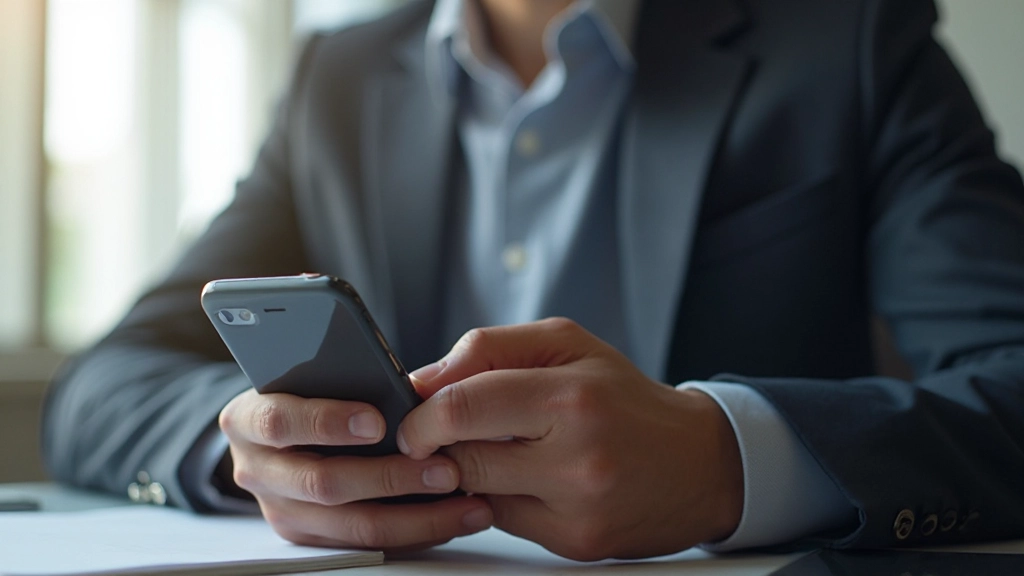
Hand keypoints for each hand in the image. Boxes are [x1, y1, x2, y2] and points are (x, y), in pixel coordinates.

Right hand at [217, 389, 492, 549]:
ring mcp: (280, 509)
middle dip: (391, 478)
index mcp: (250, 417)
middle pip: (324, 483)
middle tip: (446, 469)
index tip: (378, 421)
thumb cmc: (311, 391)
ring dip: (416, 517)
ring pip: (350, 525)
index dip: (328, 422)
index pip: (280, 421)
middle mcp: (256, 469)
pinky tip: (452, 517)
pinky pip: (365, 544)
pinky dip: (414, 533)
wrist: (282, 428)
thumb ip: (349, 376)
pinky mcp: (308, 538)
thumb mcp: (313, 372)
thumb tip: (414, 390)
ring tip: (465, 502)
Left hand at [397, 318, 742, 560]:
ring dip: (471, 471)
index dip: (421, 416)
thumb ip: (490, 349)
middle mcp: (576, 458)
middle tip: (441, 434)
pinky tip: (529, 477)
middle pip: (463, 458)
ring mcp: (576, 508)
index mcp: (571, 396)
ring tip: (502, 448)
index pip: (463, 407)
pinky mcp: (577, 544)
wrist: (698, 462)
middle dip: (438, 447)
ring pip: (478, 494)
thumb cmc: (626, 397)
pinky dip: (502, 498)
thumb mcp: (567, 345)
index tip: (411, 418)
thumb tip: (423, 380)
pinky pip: (506, 521)